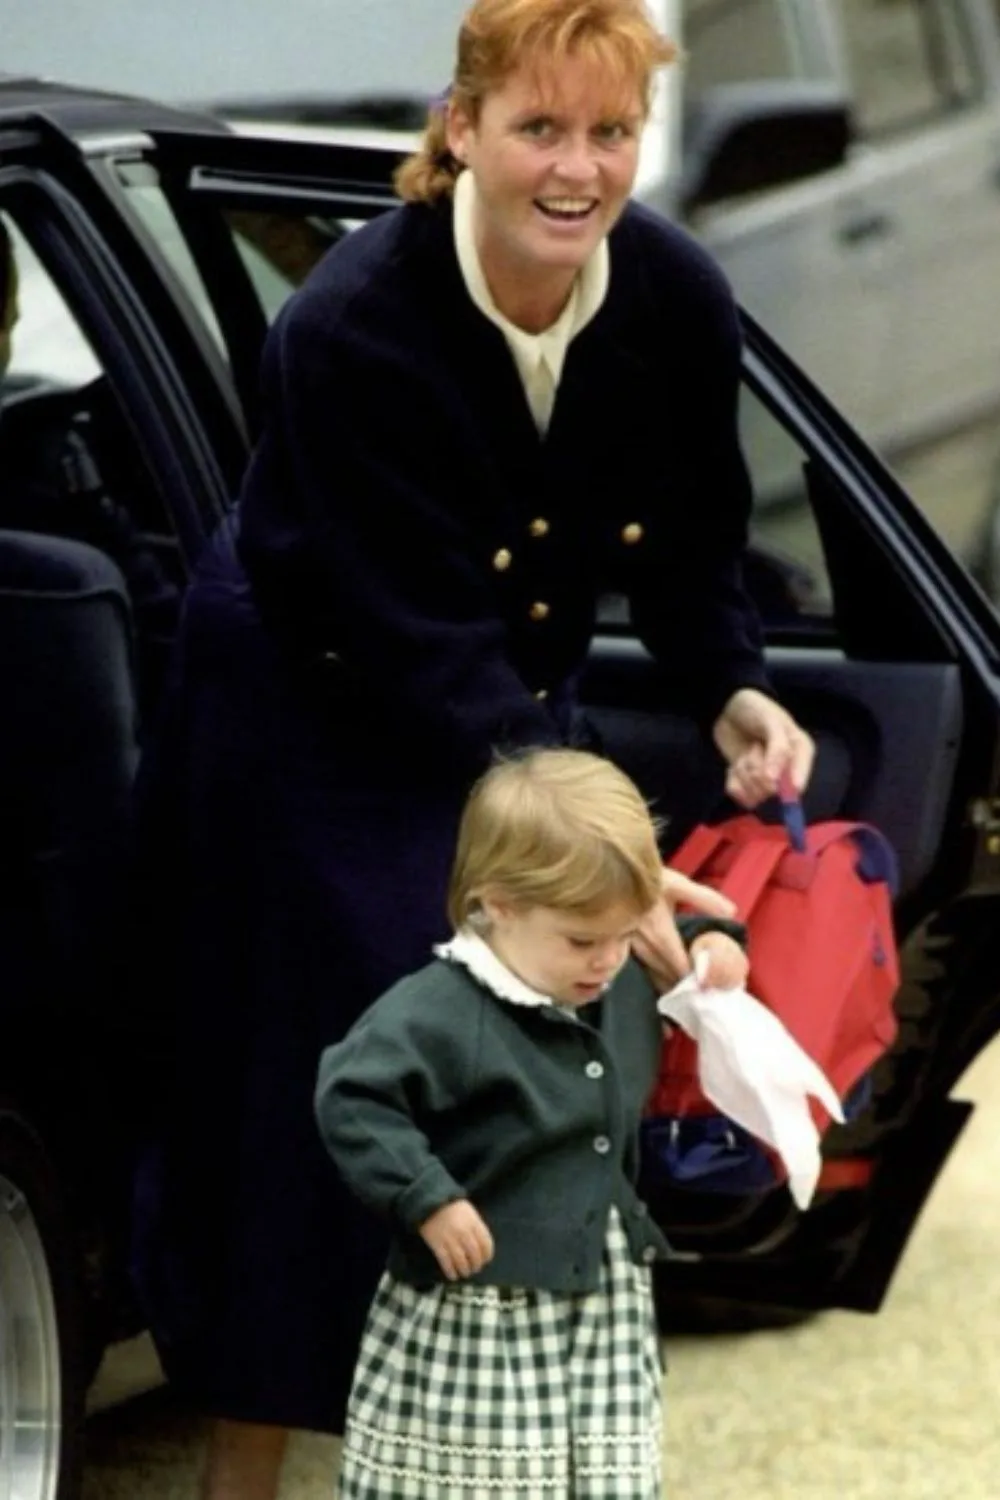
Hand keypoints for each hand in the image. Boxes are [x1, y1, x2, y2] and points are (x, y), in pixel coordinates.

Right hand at [419, 1199, 494, 1280]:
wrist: (429, 1202)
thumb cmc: (452, 1207)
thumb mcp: (469, 1212)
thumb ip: (476, 1226)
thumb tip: (483, 1245)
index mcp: (473, 1223)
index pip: (486, 1243)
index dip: (487, 1255)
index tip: (486, 1260)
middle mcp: (464, 1232)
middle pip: (474, 1254)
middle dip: (476, 1265)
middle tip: (475, 1269)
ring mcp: (450, 1239)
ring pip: (461, 1261)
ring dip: (464, 1270)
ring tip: (465, 1273)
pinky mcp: (437, 1245)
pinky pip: (446, 1262)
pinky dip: (450, 1271)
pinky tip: (453, 1276)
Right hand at [632, 868, 736, 991]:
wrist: (613, 874)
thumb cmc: (648, 878)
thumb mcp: (679, 884)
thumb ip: (705, 899)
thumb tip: (732, 912)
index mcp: (660, 933)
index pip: (680, 965)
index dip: (694, 978)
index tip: (709, 985)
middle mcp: (645, 946)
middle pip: (666, 975)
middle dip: (683, 985)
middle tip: (700, 992)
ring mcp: (632, 948)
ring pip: (653, 974)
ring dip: (668, 984)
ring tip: (684, 993)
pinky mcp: (623, 947)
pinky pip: (642, 969)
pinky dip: (655, 977)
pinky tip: (663, 981)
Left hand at [712, 688, 814, 808]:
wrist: (728, 708)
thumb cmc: (755, 710)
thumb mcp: (770, 721)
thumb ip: (777, 749)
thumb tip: (774, 780)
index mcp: (800, 752)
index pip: (799, 780)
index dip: (785, 785)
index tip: (771, 777)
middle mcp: (787, 770)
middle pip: (771, 789)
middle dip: (756, 769)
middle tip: (754, 748)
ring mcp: (767, 779)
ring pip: (754, 793)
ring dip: (743, 773)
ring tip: (746, 753)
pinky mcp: (748, 784)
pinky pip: (740, 797)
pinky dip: (733, 782)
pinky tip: (734, 767)